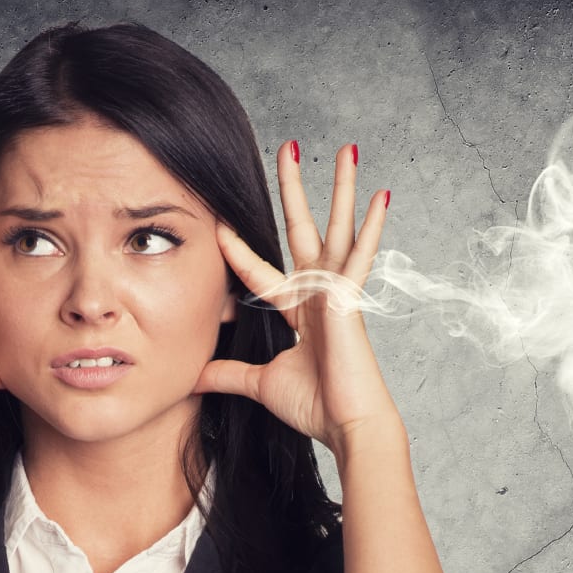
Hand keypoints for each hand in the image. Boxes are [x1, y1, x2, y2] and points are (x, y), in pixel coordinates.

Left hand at [193, 141, 401, 454]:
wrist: (346, 426)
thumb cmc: (314, 406)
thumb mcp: (259, 383)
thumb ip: (228, 373)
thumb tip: (192, 377)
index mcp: (298, 309)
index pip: (259, 268)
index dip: (237, 247)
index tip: (219, 219)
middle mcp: (318, 292)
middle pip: (301, 229)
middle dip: (293, 189)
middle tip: (288, 147)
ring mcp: (337, 291)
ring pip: (336, 228)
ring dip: (339, 188)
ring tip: (345, 148)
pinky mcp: (351, 298)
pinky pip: (361, 256)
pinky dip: (372, 227)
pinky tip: (381, 195)